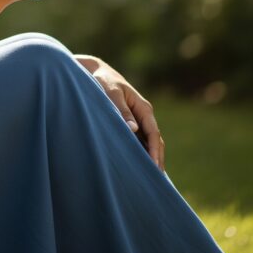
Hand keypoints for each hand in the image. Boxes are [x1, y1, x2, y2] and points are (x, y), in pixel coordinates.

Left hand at [75, 55, 165, 170]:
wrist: (95, 72)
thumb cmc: (102, 81)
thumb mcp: (110, 93)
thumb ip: (121, 110)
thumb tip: (133, 129)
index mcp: (143, 107)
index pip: (153, 133)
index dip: (155, 150)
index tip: (154, 166)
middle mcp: (143, 114)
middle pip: (155, 140)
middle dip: (157, 158)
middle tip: (156, 180)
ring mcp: (138, 119)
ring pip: (148, 141)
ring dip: (150, 156)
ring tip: (149, 177)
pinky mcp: (129, 121)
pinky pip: (139, 139)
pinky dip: (141, 151)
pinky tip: (138, 164)